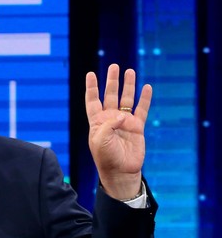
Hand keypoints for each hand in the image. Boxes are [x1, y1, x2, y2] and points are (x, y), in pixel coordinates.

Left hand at [84, 64, 151, 199]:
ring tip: (129, 71)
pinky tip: (146, 87)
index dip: (92, 87)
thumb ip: (108, 125)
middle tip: (114, 66)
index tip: (91, 74)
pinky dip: (144, 99)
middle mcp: (110, 119)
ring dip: (128, 86)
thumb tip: (122, 115)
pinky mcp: (137, 127)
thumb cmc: (106, 157)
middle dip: (112, 81)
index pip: (93, 100)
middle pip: (111, 95)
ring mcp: (124, 122)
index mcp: (97, 121)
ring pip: (126, 99)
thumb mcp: (100, 140)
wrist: (121, 171)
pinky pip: (141, 110)